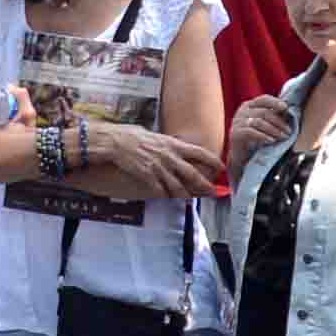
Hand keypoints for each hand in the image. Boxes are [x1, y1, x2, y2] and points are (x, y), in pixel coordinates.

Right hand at [92, 124, 212, 199]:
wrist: (115, 142)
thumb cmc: (131, 135)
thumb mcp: (153, 135)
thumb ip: (164, 143)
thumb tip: (170, 145)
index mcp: (172, 144)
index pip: (198, 152)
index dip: (212, 160)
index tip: (221, 167)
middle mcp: (168, 156)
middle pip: (192, 173)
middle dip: (204, 184)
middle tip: (212, 191)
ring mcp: (158, 168)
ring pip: (177, 186)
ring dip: (185, 195)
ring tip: (190, 200)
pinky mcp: (148, 177)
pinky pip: (160, 190)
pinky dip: (165, 195)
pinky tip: (167, 197)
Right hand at [222, 87, 297, 159]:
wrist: (241, 156)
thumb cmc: (256, 139)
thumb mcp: (265, 125)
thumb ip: (273, 117)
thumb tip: (289, 112)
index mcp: (250, 106)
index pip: (263, 99)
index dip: (275, 102)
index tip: (286, 108)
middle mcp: (242, 111)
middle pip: (264, 112)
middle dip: (279, 122)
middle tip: (288, 131)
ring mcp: (237, 122)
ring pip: (259, 122)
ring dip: (273, 130)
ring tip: (283, 137)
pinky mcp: (235, 133)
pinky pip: (251, 132)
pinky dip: (263, 136)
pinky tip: (271, 141)